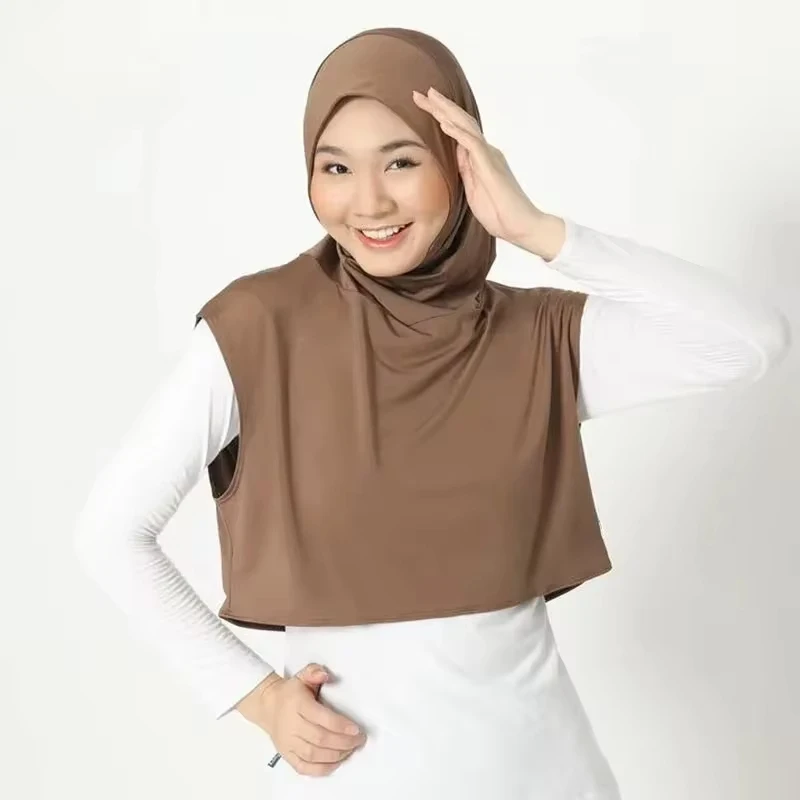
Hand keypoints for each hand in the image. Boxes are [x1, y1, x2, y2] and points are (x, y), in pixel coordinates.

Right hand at [236, 663, 366, 776]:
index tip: (356, 729)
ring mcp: (288, 742)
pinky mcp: (286, 754)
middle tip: (358, 740)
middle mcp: (291, 725)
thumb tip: (325, 675)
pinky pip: (303, 767)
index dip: (340, 725)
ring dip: (336, 755)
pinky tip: (335, 763)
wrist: (268, 706)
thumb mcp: (302, 676)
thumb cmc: (290, 693)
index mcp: (297, 705)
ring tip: (350, 749)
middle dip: (343, 742)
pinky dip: (321, 769)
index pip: (321, 718)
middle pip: (320, 738)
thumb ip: (314, 672)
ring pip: (313, 754)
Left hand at [412, 87, 543, 245]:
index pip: (458, 132)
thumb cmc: (499, 213)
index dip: (441, 117)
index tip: (424, 106)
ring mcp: (489, 157)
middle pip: (461, 122)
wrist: (521, 226)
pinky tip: (445, 122)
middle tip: (420, 94)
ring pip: (466, 127)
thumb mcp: (473, 190)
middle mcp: (485, 152)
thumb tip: (455, 153)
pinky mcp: (491, 166)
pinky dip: (458, 132)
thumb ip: (465, 170)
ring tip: (431, 98)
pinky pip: (472, 144)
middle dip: (440, 107)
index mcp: (480, 158)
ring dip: (447, 111)